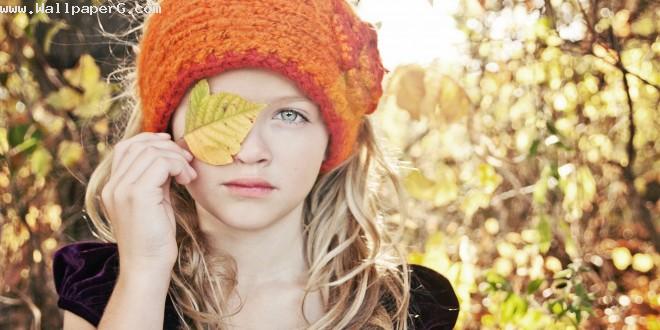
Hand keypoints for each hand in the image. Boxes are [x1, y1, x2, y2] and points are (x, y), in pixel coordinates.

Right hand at [101, 132, 196, 276]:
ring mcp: (122, 189)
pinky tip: (186, 180)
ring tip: (189, 176)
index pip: (126, 147)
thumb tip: (171, 155)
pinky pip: (161, 163)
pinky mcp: (137, 195)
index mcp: (113, 187)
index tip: (173, 147)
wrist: (147, 266)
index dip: (150, 140)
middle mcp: (112, 186)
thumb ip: (156, 178)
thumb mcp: (155, 201)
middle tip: (188, 163)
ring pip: (152, 152)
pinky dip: (178, 166)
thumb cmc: (155, 238)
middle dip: (169, 149)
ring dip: (177, 159)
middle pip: (140, 146)